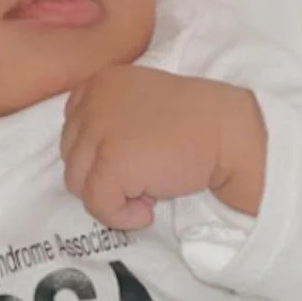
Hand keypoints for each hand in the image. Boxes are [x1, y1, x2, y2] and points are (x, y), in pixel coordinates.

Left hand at [60, 66, 264, 229]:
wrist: (229, 134)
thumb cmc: (193, 124)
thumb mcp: (140, 105)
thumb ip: (108, 121)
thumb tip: (86, 165)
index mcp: (97, 83)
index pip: (72, 133)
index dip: (100, 156)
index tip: (135, 159)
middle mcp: (92, 102)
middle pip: (72, 160)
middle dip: (104, 177)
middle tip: (144, 176)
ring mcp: (99, 131)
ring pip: (79, 185)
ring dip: (112, 197)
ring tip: (148, 190)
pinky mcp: (111, 163)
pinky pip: (98, 206)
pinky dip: (122, 217)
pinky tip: (150, 208)